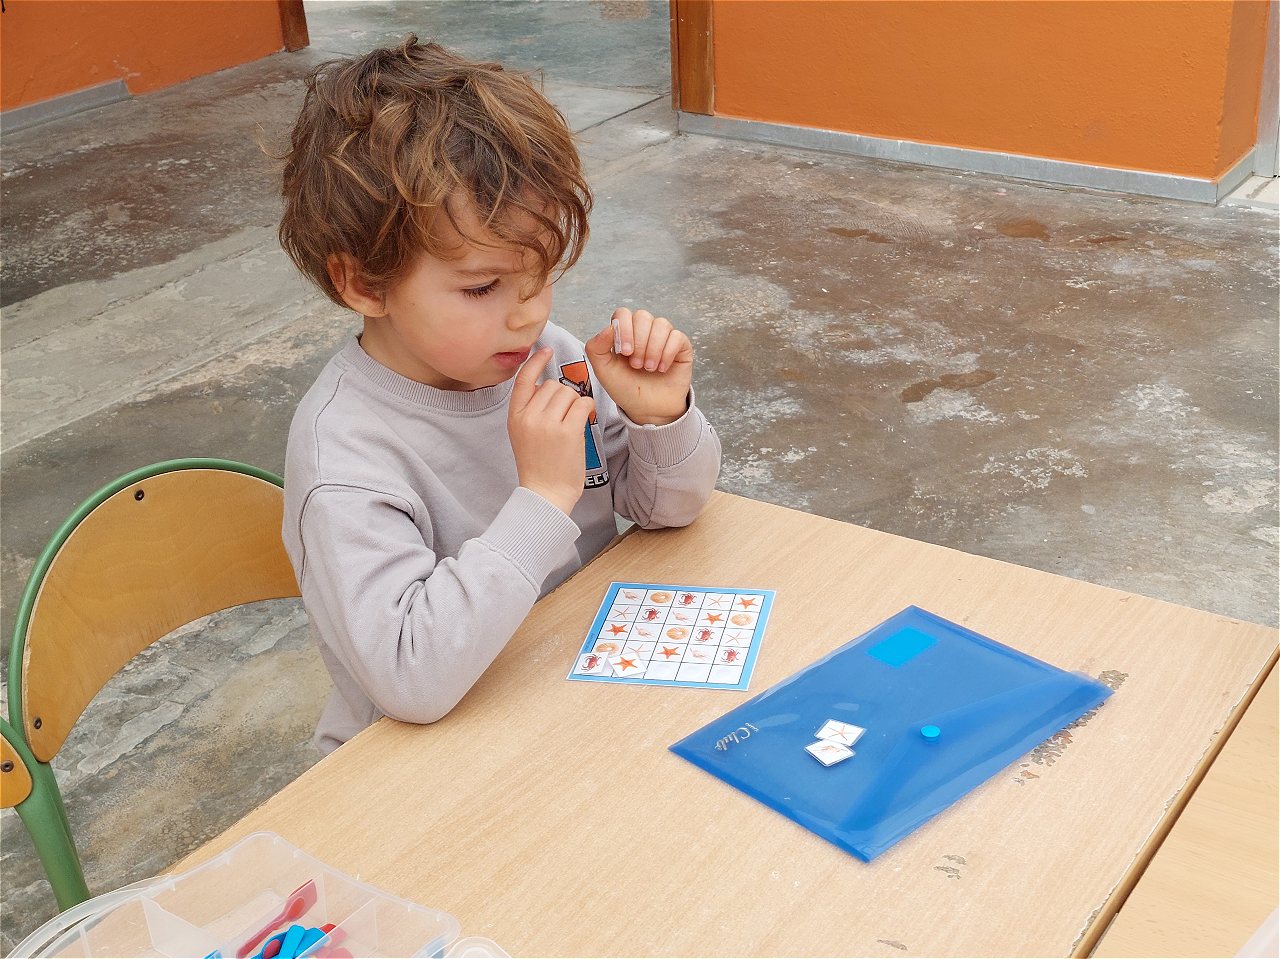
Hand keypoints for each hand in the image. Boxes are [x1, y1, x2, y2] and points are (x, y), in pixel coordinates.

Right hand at [508, 348, 595, 514]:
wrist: (545, 493)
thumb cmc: (538, 465)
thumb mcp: (522, 434)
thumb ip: (530, 410)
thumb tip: (549, 384)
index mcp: (515, 416)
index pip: (523, 380)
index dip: (535, 362)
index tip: (545, 350)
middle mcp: (529, 417)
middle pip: (552, 386)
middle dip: (563, 396)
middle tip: (565, 417)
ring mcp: (547, 423)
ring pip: (569, 393)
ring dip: (576, 403)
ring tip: (572, 423)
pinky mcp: (567, 431)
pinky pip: (583, 403)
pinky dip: (587, 409)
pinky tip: (583, 422)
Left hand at [585, 308, 692, 424]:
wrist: (648, 410)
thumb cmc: (626, 389)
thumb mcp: (603, 371)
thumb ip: (596, 348)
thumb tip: (609, 328)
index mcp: (624, 333)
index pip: (623, 313)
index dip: (624, 329)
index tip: (624, 352)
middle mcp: (644, 331)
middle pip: (642, 316)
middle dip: (639, 342)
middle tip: (636, 365)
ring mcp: (663, 337)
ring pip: (661, 324)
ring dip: (653, 349)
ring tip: (649, 369)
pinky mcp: (680, 346)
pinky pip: (677, 336)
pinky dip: (668, 353)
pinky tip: (662, 368)